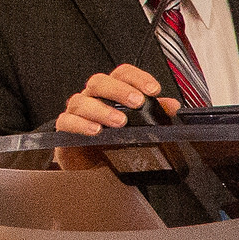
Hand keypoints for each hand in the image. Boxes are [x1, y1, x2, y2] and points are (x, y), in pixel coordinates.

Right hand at [54, 65, 180, 134]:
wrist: (93, 165)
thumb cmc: (114, 140)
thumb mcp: (139, 126)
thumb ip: (155, 113)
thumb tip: (173, 106)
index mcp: (111, 92)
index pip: (122, 74)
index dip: (138, 77)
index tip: (154, 89)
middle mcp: (92, 98)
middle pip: (99, 82)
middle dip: (119, 90)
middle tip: (137, 102)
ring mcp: (77, 112)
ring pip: (81, 101)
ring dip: (102, 110)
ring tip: (119, 121)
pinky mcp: (65, 130)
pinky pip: (66, 121)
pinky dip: (80, 124)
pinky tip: (95, 130)